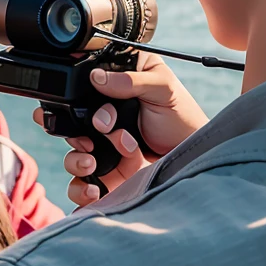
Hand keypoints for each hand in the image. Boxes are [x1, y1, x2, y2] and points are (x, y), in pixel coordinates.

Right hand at [41, 57, 209, 205]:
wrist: (194, 158)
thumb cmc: (182, 117)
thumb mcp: (162, 88)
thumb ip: (131, 81)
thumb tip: (98, 78)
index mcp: (113, 90)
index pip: (82, 88)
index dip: (73, 95)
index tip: (74, 102)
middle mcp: (103, 117)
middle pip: (71, 122)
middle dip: (77, 129)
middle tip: (101, 128)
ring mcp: (102, 147)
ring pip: (72, 153)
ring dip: (77, 159)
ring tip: (94, 162)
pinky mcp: (106, 174)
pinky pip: (80, 183)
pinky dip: (81, 187)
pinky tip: (95, 187)